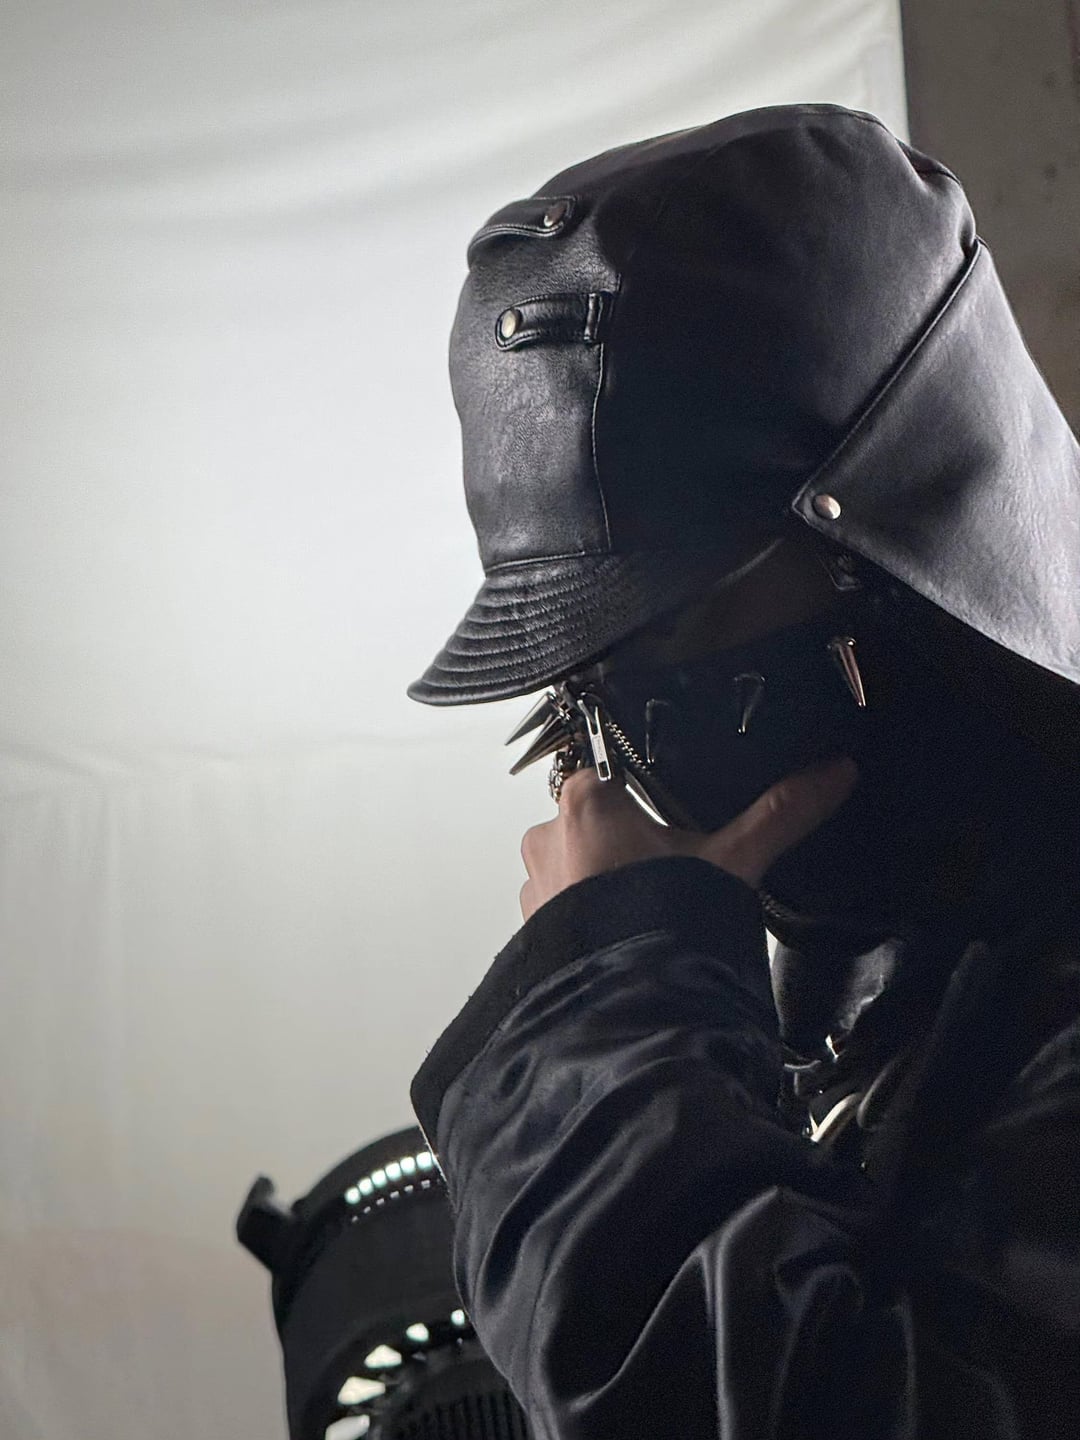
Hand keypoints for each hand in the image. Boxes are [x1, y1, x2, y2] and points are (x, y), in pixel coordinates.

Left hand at [519, 756, 857, 920]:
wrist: (627, 1014)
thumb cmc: (662, 929)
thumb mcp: (732, 861)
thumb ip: (779, 812)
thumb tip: (831, 774)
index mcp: (586, 801)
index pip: (612, 761)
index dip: (647, 781)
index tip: (674, 802)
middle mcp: (549, 835)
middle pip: (596, 812)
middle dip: (631, 833)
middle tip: (674, 859)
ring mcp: (537, 882)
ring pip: (577, 858)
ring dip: (607, 873)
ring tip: (654, 898)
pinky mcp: (534, 923)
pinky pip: (563, 901)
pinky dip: (590, 908)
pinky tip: (629, 925)